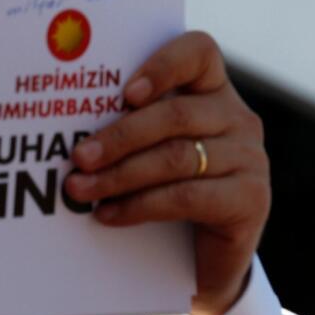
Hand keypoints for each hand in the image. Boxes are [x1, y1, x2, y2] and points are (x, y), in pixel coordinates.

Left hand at [66, 31, 269, 314]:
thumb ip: (125, 128)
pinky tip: (108, 215)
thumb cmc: (162, 192)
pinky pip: (186, 197)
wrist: (203, 261)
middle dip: (118, 136)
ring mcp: (250, 158)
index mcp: (211, 91)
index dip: (162, 66)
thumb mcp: (146, 152)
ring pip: (176, 157)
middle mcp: (237, 118)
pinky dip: (139, 206)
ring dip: (119, 175)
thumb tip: (63, 129)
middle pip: (175, 114)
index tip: (124, 93)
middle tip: (77, 158)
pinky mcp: (251, 199)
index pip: (198, 53)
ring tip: (79, 189)